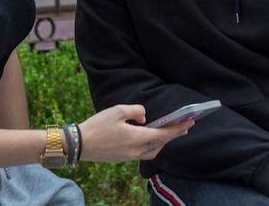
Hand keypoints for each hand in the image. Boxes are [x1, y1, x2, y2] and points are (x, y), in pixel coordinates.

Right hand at [77, 104, 193, 161]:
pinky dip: (153, 145)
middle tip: (186, 127)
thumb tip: (144, 116)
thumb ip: (135, 110)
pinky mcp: (123, 158)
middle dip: (174, 135)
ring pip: (153, 150)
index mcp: (137, 139)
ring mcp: (130, 156)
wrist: (79, 144)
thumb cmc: (97, 126)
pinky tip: (151, 139)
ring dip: (163, 141)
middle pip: (161, 144)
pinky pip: (144, 152)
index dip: (177, 128)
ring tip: (170, 133)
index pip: (163, 134)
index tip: (190, 122)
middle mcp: (137, 150)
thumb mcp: (117, 110)